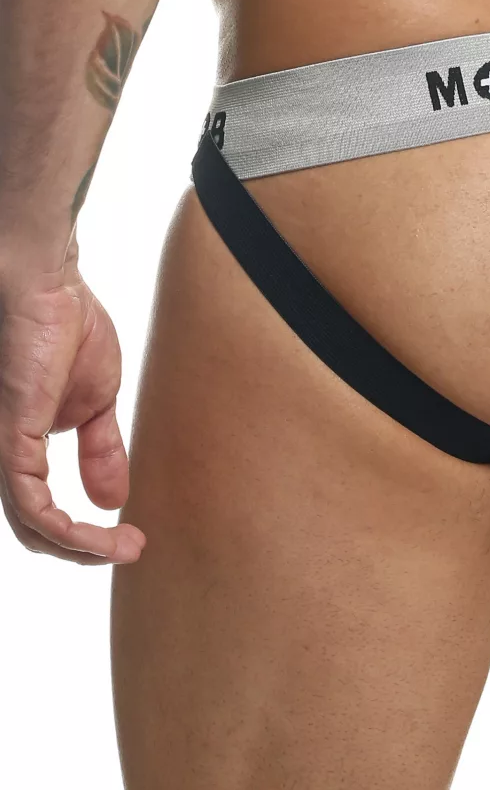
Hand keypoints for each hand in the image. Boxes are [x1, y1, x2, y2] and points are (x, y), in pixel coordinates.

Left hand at [0, 251, 144, 562]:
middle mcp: (6, 453)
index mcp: (23, 444)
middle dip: (85, 550)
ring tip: (126, 548)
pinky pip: (33, 507)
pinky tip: (106, 531)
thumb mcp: (96, 401)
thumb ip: (100, 451)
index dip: (83, 534)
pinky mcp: (9, 441)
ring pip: (31, 526)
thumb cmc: (64, 325)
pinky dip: (70, 530)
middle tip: (132, 549)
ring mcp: (3, 449)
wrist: (47, 283)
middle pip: (34, 528)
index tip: (132, 538)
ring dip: (82, 548)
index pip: (41, 510)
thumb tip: (113, 499)